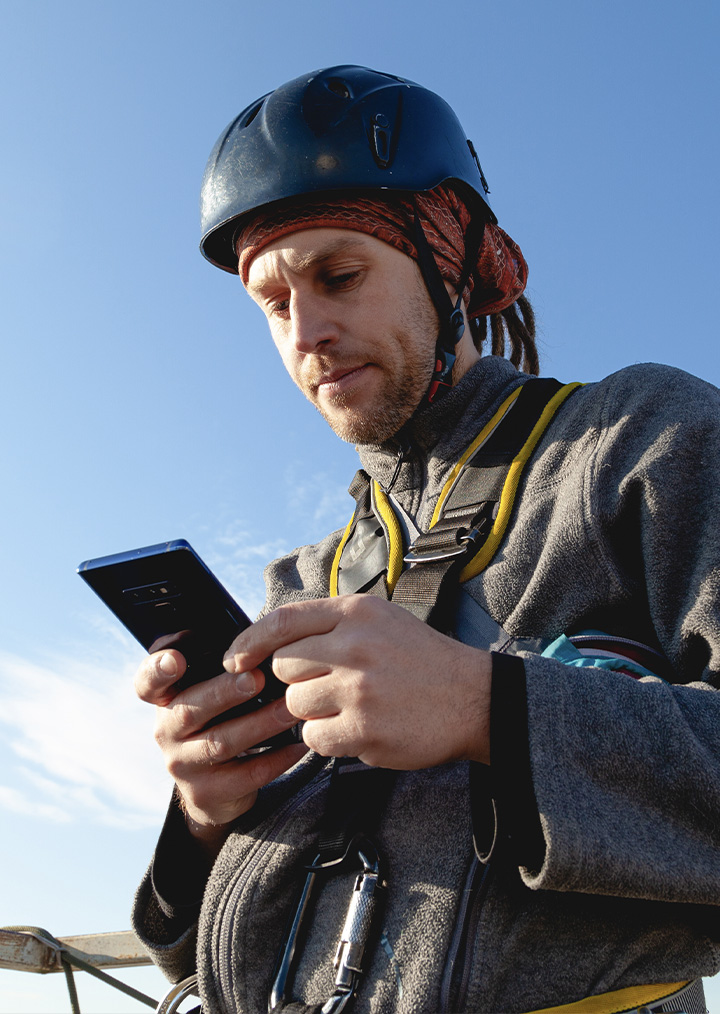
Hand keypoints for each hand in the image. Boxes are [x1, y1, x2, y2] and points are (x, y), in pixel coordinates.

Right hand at [134, 650, 306, 847]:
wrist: (215, 788)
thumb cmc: (221, 721)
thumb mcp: (211, 695)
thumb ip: (223, 671)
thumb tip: (263, 643)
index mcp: (166, 699)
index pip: (147, 682)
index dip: (157, 670)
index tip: (175, 659)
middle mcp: (166, 731)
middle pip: (190, 710)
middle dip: (225, 692)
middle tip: (257, 678)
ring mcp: (183, 765)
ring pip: (221, 742)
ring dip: (260, 723)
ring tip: (290, 708)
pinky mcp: (206, 793)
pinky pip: (245, 775)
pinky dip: (276, 759)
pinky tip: (298, 744)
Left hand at [223, 595, 491, 769]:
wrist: (475, 698)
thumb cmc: (423, 660)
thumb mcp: (381, 620)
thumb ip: (332, 625)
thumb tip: (274, 644)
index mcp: (356, 612)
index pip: (282, 621)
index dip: (249, 642)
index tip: (235, 661)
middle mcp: (355, 644)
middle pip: (283, 666)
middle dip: (295, 682)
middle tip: (326, 688)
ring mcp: (359, 687)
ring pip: (295, 704)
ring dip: (312, 712)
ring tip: (349, 709)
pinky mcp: (364, 728)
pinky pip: (314, 737)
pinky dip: (329, 739)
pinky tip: (359, 730)